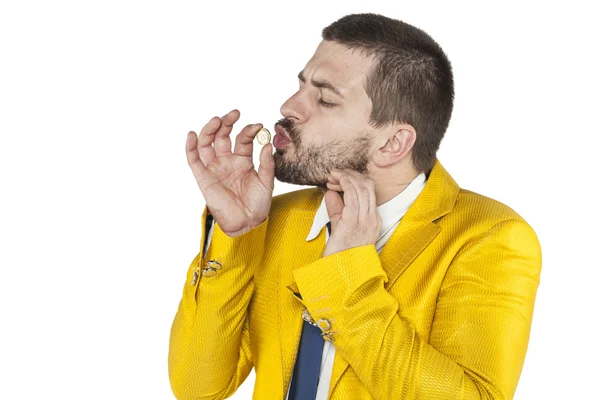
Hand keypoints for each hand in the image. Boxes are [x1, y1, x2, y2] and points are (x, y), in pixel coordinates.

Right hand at [186, 109, 274, 236]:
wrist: (248, 223)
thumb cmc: (258, 204)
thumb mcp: (267, 181)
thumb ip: (267, 163)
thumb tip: (266, 143)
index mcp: (243, 160)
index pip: (243, 139)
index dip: (249, 131)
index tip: (258, 127)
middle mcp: (227, 161)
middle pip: (223, 136)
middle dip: (227, 122)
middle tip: (234, 114)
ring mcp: (215, 168)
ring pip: (207, 143)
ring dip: (210, 129)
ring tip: (217, 120)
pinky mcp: (204, 177)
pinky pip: (194, 160)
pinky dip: (190, 146)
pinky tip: (192, 134)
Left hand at [322, 168, 381, 256]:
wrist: (340, 273)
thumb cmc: (340, 252)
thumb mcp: (340, 226)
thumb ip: (337, 209)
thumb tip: (331, 193)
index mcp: (372, 220)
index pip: (369, 191)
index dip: (354, 179)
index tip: (339, 178)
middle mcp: (372, 219)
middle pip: (368, 185)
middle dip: (351, 174)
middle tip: (335, 173)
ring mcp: (364, 221)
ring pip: (361, 188)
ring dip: (346, 177)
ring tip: (333, 175)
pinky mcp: (352, 223)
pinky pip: (352, 196)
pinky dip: (344, 184)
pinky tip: (336, 181)